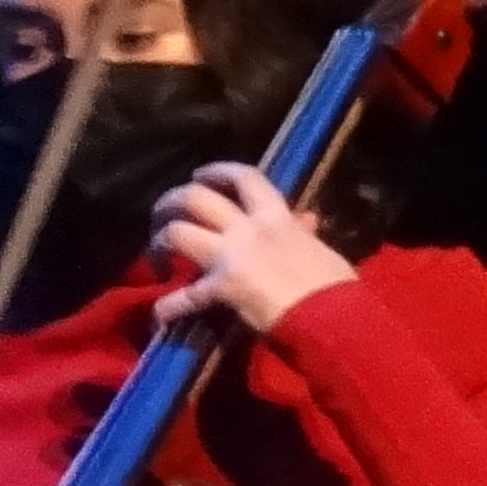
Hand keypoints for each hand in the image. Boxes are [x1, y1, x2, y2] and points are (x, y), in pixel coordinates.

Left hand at [146, 162, 353, 339]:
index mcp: (276, 215)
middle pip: (196, 198)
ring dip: (159, 242)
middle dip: (172, 200)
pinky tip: (161, 313)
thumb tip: (305, 220)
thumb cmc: (332, 283)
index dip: (217, 171)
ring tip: (154, 254)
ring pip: (179, 234)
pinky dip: (170, 306)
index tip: (199, 175)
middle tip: (162, 212)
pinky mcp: (221, 288)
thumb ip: (302, 232)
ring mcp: (230, 256)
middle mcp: (248, 228)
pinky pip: (186, 296)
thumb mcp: (318, 248)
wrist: (332, 314)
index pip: (245, 177)